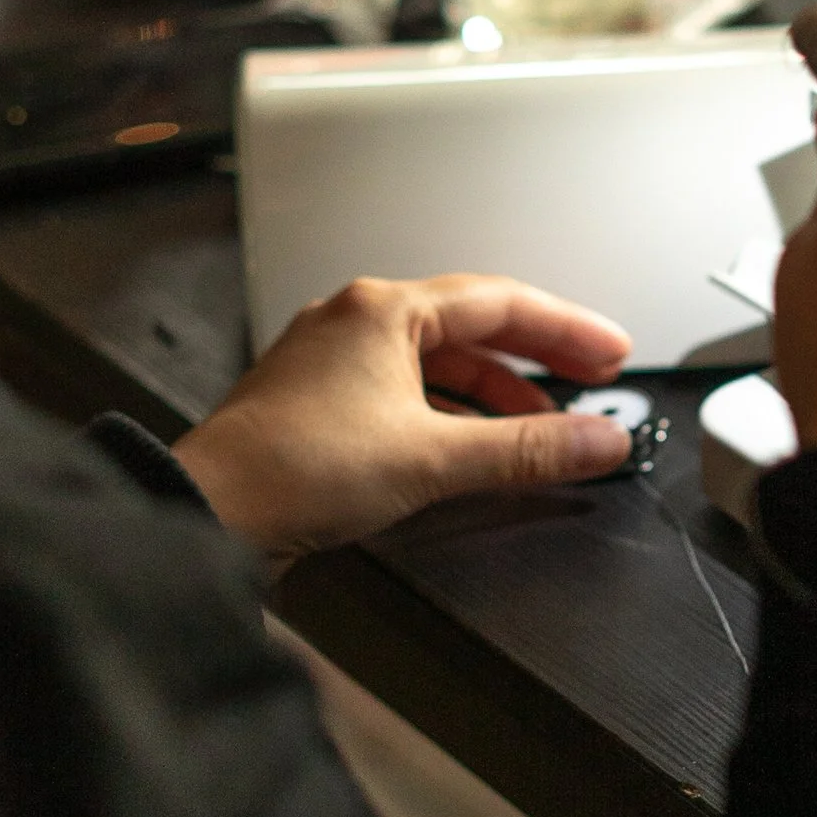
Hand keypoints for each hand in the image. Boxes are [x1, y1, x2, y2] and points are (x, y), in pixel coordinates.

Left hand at [174, 274, 633, 563]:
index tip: (613, 353)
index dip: (568, 328)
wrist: (203, 514)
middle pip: (472, 325)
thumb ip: (526, 449)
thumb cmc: (291, 471)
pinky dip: (452, 411)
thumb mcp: (432, 459)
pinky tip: (473, 444)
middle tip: (592, 378)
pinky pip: (407, 388)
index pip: (502, 302)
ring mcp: (334, 358)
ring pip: (438, 360)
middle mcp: (357, 320)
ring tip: (541, 422)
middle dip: (538, 356)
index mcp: (384, 310)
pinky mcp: (320, 399)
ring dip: (495, 389)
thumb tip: (598, 440)